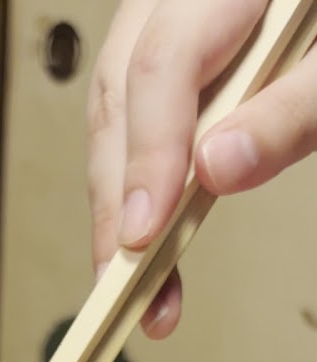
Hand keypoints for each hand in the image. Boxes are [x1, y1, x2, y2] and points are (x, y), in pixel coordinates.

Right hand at [87, 0, 316, 337]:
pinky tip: (146, 237)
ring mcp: (160, 24)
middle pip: (117, 99)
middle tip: (126, 285)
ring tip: (137, 281)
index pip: (159, 68)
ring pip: (113, 115)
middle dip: (116, 202)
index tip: (143, 235)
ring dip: (117, 205)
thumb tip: (217, 170)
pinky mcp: (163, 62)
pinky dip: (134, 185)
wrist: (316, 10)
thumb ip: (289, 110)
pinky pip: (131, 121)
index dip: (147, 158)